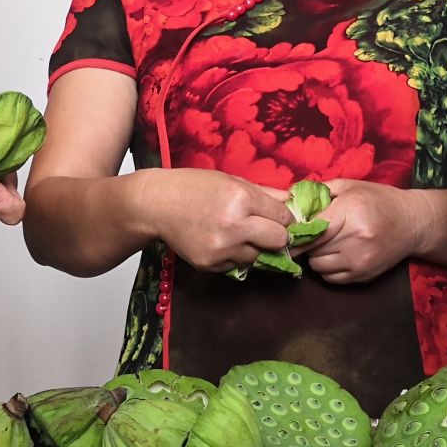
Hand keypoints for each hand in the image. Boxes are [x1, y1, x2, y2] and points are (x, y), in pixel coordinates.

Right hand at [137, 169, 291, 273]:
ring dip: (255, 248)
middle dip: (278, 236)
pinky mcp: (210, 265)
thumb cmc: (192, 187)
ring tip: (239, 235)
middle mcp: (234, 226)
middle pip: (279, 241)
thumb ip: (264, 193)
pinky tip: (222, 242)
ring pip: (259, 257)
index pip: (283, 217)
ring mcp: (222, 249)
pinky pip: (237, 266)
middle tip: (266, 230)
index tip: (280, 218)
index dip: (285, 218)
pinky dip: (235, 256)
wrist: (155, 205)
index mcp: (241, 199)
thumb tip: (291, 201)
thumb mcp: (231, 180)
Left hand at [302, 179, 423, 283]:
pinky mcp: (364, 275)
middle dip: (306, 242)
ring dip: (316, 256)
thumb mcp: (350, 186)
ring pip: (318, 266)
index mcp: (350, 211)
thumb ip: (319, 192)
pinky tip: (335, 255)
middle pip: (312, 248)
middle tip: (310, 235)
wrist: (413, 223)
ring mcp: (361, 260)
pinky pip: (331, 278)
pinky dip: (327, 269)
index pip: (310, 229)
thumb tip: (290, 201)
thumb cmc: (379, 201)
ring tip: (325, 244)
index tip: (288, 232)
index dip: (296, 232)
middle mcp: (356, 238)